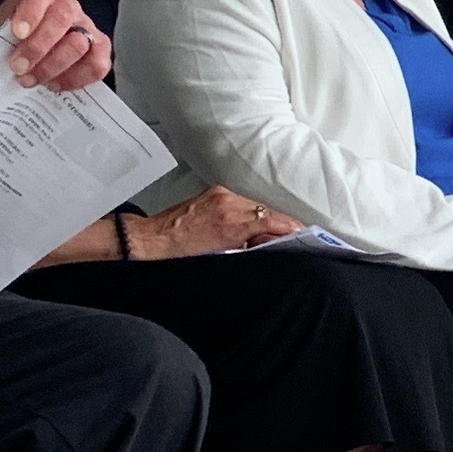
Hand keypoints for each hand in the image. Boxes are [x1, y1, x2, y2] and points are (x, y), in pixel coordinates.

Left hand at [0, 0, 109, 93]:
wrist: (38, 41)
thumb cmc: (15, 37)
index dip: (31, 12)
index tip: (16, 33)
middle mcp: (68, 6)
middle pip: (62, 20)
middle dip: (39, 47)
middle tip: (18, 70)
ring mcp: (87, 28)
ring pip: (82, 43)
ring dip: (55, 66)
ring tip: (32, 82)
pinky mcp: (99, 50)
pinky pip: (99, 63)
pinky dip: (79, 78)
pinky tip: (56, 87)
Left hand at [140, 188, 291, 259]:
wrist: (150, 241)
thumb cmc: (178, 254)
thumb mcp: (220, 258)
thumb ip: (250, 248)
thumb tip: (270, 244)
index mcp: (231, 224)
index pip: (273, 221)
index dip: (291, 229)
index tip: (302, 234)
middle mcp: (228, 205)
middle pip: (268, 213)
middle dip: (279, 226)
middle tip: (288, 238)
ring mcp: (221, 196)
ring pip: (256, 207)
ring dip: (263, 220)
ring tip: (264, 236)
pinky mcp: (214, 193)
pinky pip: (241, 202)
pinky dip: (248, 213)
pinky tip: (246, 225)